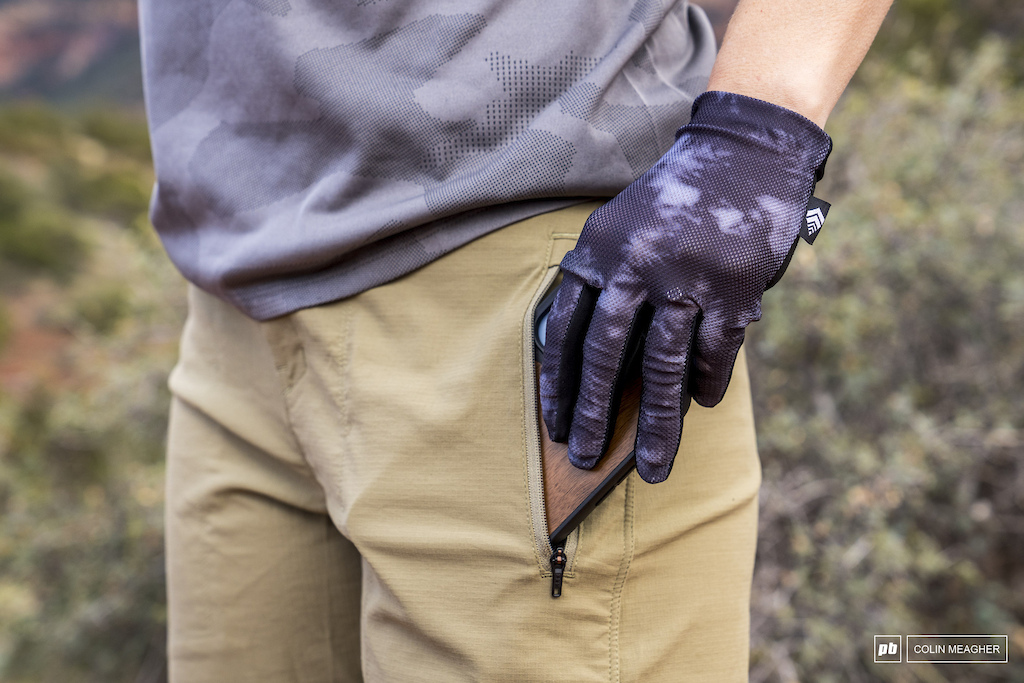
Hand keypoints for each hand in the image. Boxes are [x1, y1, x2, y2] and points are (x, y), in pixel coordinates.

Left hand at [539, 91, 831, 482]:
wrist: (743, 150)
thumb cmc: (674, 197)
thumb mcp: (619, 225)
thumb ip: (599, 279)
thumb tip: (580, 358)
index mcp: (599, 250)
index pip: (568, 330)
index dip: (561, 384)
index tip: (556, 426)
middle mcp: (637, 264)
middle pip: (609, 356)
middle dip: (597, 415)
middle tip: (586, 460)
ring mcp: (687, 277)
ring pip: (665, 367)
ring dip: (659, 424)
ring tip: (654, 469)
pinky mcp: (734, 287)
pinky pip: (716, 352)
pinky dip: (708, 385)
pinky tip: (701, 406)